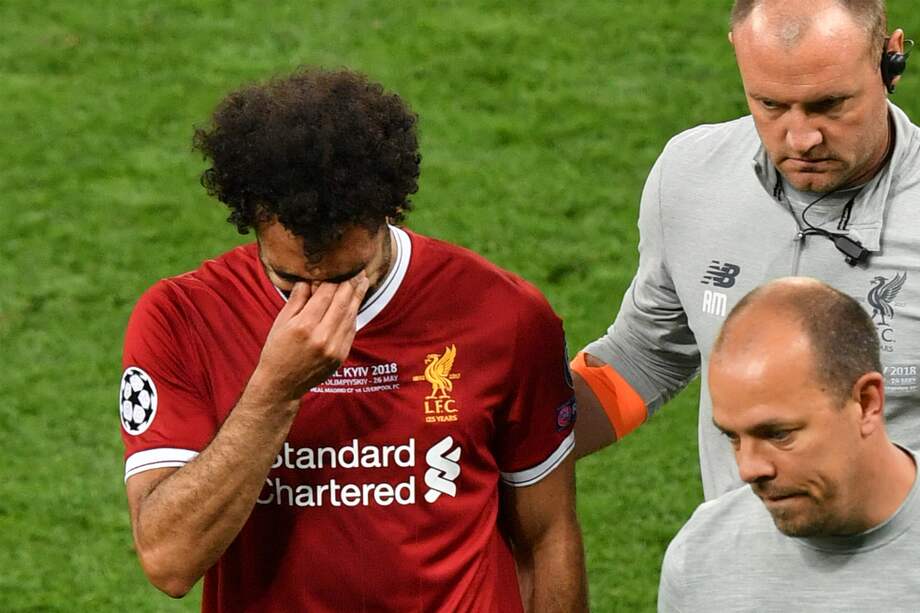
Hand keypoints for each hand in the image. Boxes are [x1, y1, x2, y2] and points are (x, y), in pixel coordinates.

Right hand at [252, 273, 369, 402]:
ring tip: (363, 281)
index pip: (326, 294)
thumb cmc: (277, 350)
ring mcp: (334, 348)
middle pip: (342, 302)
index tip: (339, 267)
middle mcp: (322, 337)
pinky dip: (353, 314)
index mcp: (304, 326)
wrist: (282, 385)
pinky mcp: (341, 356)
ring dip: (357, 297)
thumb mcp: (281, 322)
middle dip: (351, 284)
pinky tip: (355, 304)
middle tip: (358, 269)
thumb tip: (310, 279)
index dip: (334, 279)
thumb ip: (297, 300)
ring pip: (350, 315)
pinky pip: (351, 330)